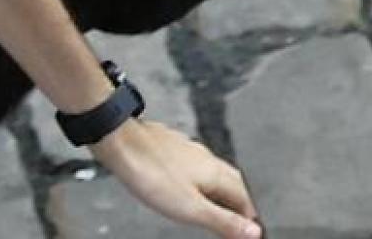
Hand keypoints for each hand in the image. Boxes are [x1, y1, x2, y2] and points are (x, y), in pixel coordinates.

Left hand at [91, 119, 261, 238]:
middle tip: (238, 223)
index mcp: (217, 173)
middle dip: (238, 204)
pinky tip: (186, 187)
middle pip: (233, 184)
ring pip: (213, 174)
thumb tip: (252, 232)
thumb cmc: (150, 171)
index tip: (251, 232)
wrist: (119, 141)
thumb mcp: (191, 207)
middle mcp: (206, 158)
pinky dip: (198, 183)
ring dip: (219, 193)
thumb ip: (223, 220)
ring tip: (217, 209)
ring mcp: (187, 151)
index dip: (250, 218)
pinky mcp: (168, 148)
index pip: (247, 199)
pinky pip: (193, 167)